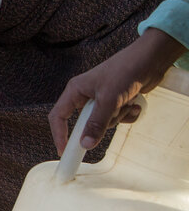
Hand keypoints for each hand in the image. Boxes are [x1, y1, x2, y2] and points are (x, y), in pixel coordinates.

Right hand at [49, 28, 184, 154]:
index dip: (59, 134)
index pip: (58, 117)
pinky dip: (128, 114)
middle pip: (85, 123)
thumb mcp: (108, 100)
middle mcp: (86, 95)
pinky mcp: (116, 101)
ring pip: (104, 122)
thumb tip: (85, 144)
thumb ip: (96, 124)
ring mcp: (102, 99)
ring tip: (127, 102)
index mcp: (75, 91)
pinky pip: (117, 118)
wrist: (152, 58)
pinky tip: (135, 103)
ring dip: (118, 116)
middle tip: (112, 117)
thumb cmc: (125, 71)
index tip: (65, 151)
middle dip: (102, 122)